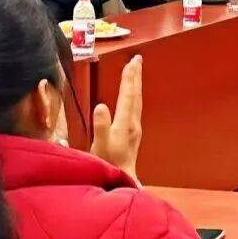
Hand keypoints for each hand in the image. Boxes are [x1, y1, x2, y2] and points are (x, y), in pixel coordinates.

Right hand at [90, 55, 142, 183]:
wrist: (121, 179)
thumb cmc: (108, 164)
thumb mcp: (100, 146)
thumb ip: (101, 126)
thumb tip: (101, 106)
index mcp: (125, 124)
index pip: (128, 95)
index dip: (129, 78)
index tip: (132, 62)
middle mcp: (133, 123)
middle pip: (135, 94)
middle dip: (135, 76)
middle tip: (137, 59)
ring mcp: (135, 128)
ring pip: (136, 100)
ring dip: (135, 84)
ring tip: (135, 71)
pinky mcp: (133, 132)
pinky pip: (134, 107)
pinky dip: (133, 95)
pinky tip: (131, 95)